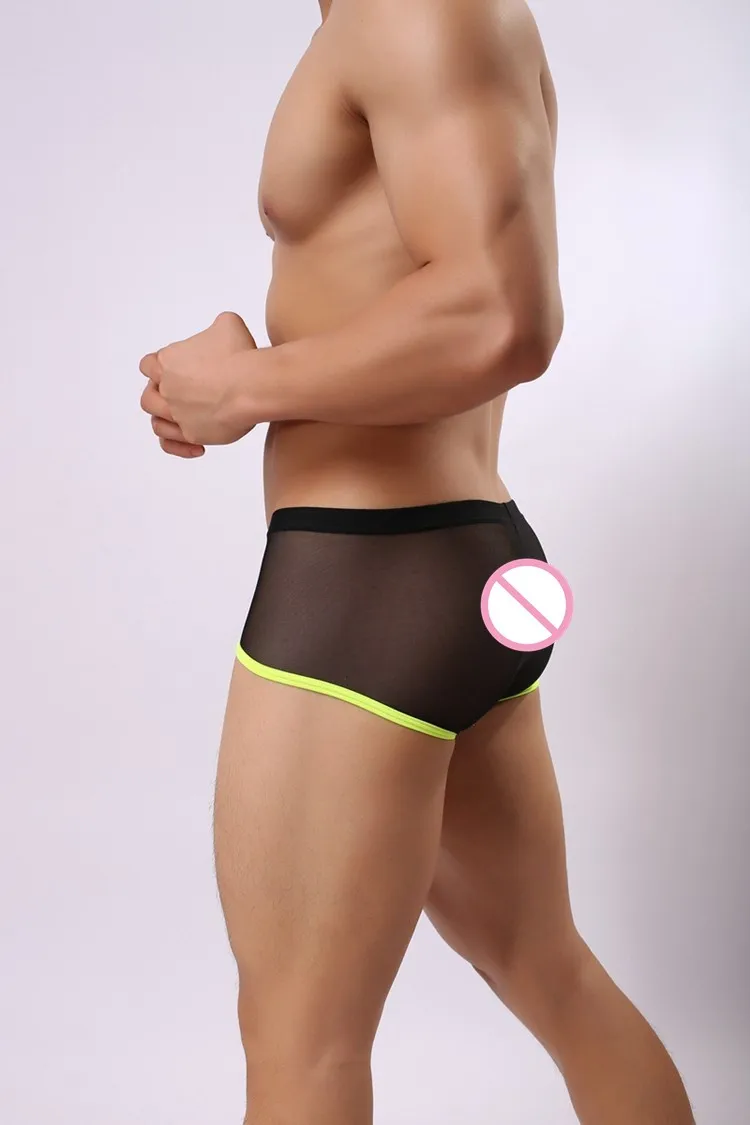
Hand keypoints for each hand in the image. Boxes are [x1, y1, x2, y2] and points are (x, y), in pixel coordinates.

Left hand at [139, 311, 257, 448]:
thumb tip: (219, 334)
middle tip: (178, 396)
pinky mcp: (193, 434)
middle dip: (160, 396)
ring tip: (182, 420)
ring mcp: (178, 414)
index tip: (173, 370)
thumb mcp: (227, 323)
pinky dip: (178, 447)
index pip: (148, 365)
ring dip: (166, 421)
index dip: (158, 368)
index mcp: (168, 361)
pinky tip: (197, 448)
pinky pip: (173, 444)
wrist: (253, 385)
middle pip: (149, 396)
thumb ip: (214, 330)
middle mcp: (168, 390)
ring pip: (156, 422)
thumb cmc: (241, 353)